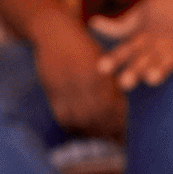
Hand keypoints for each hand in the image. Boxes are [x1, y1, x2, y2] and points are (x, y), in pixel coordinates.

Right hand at [27, 12, 125, 138]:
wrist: (54, 32)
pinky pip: (61, 115)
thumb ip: (111, 85)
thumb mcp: (102, 61)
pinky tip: (76, 127)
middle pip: (96, 117)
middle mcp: (82, 83)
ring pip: (78, 119)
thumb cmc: (83, 46)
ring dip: (88, 131)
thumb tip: (121, 110)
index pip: (112, 109)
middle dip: (105, 132)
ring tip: (95, 137)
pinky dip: (69, 125)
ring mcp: (64, 87)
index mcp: (99, 76)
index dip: (118, 124)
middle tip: (111, 140)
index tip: (121, 134)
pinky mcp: (51, 89)